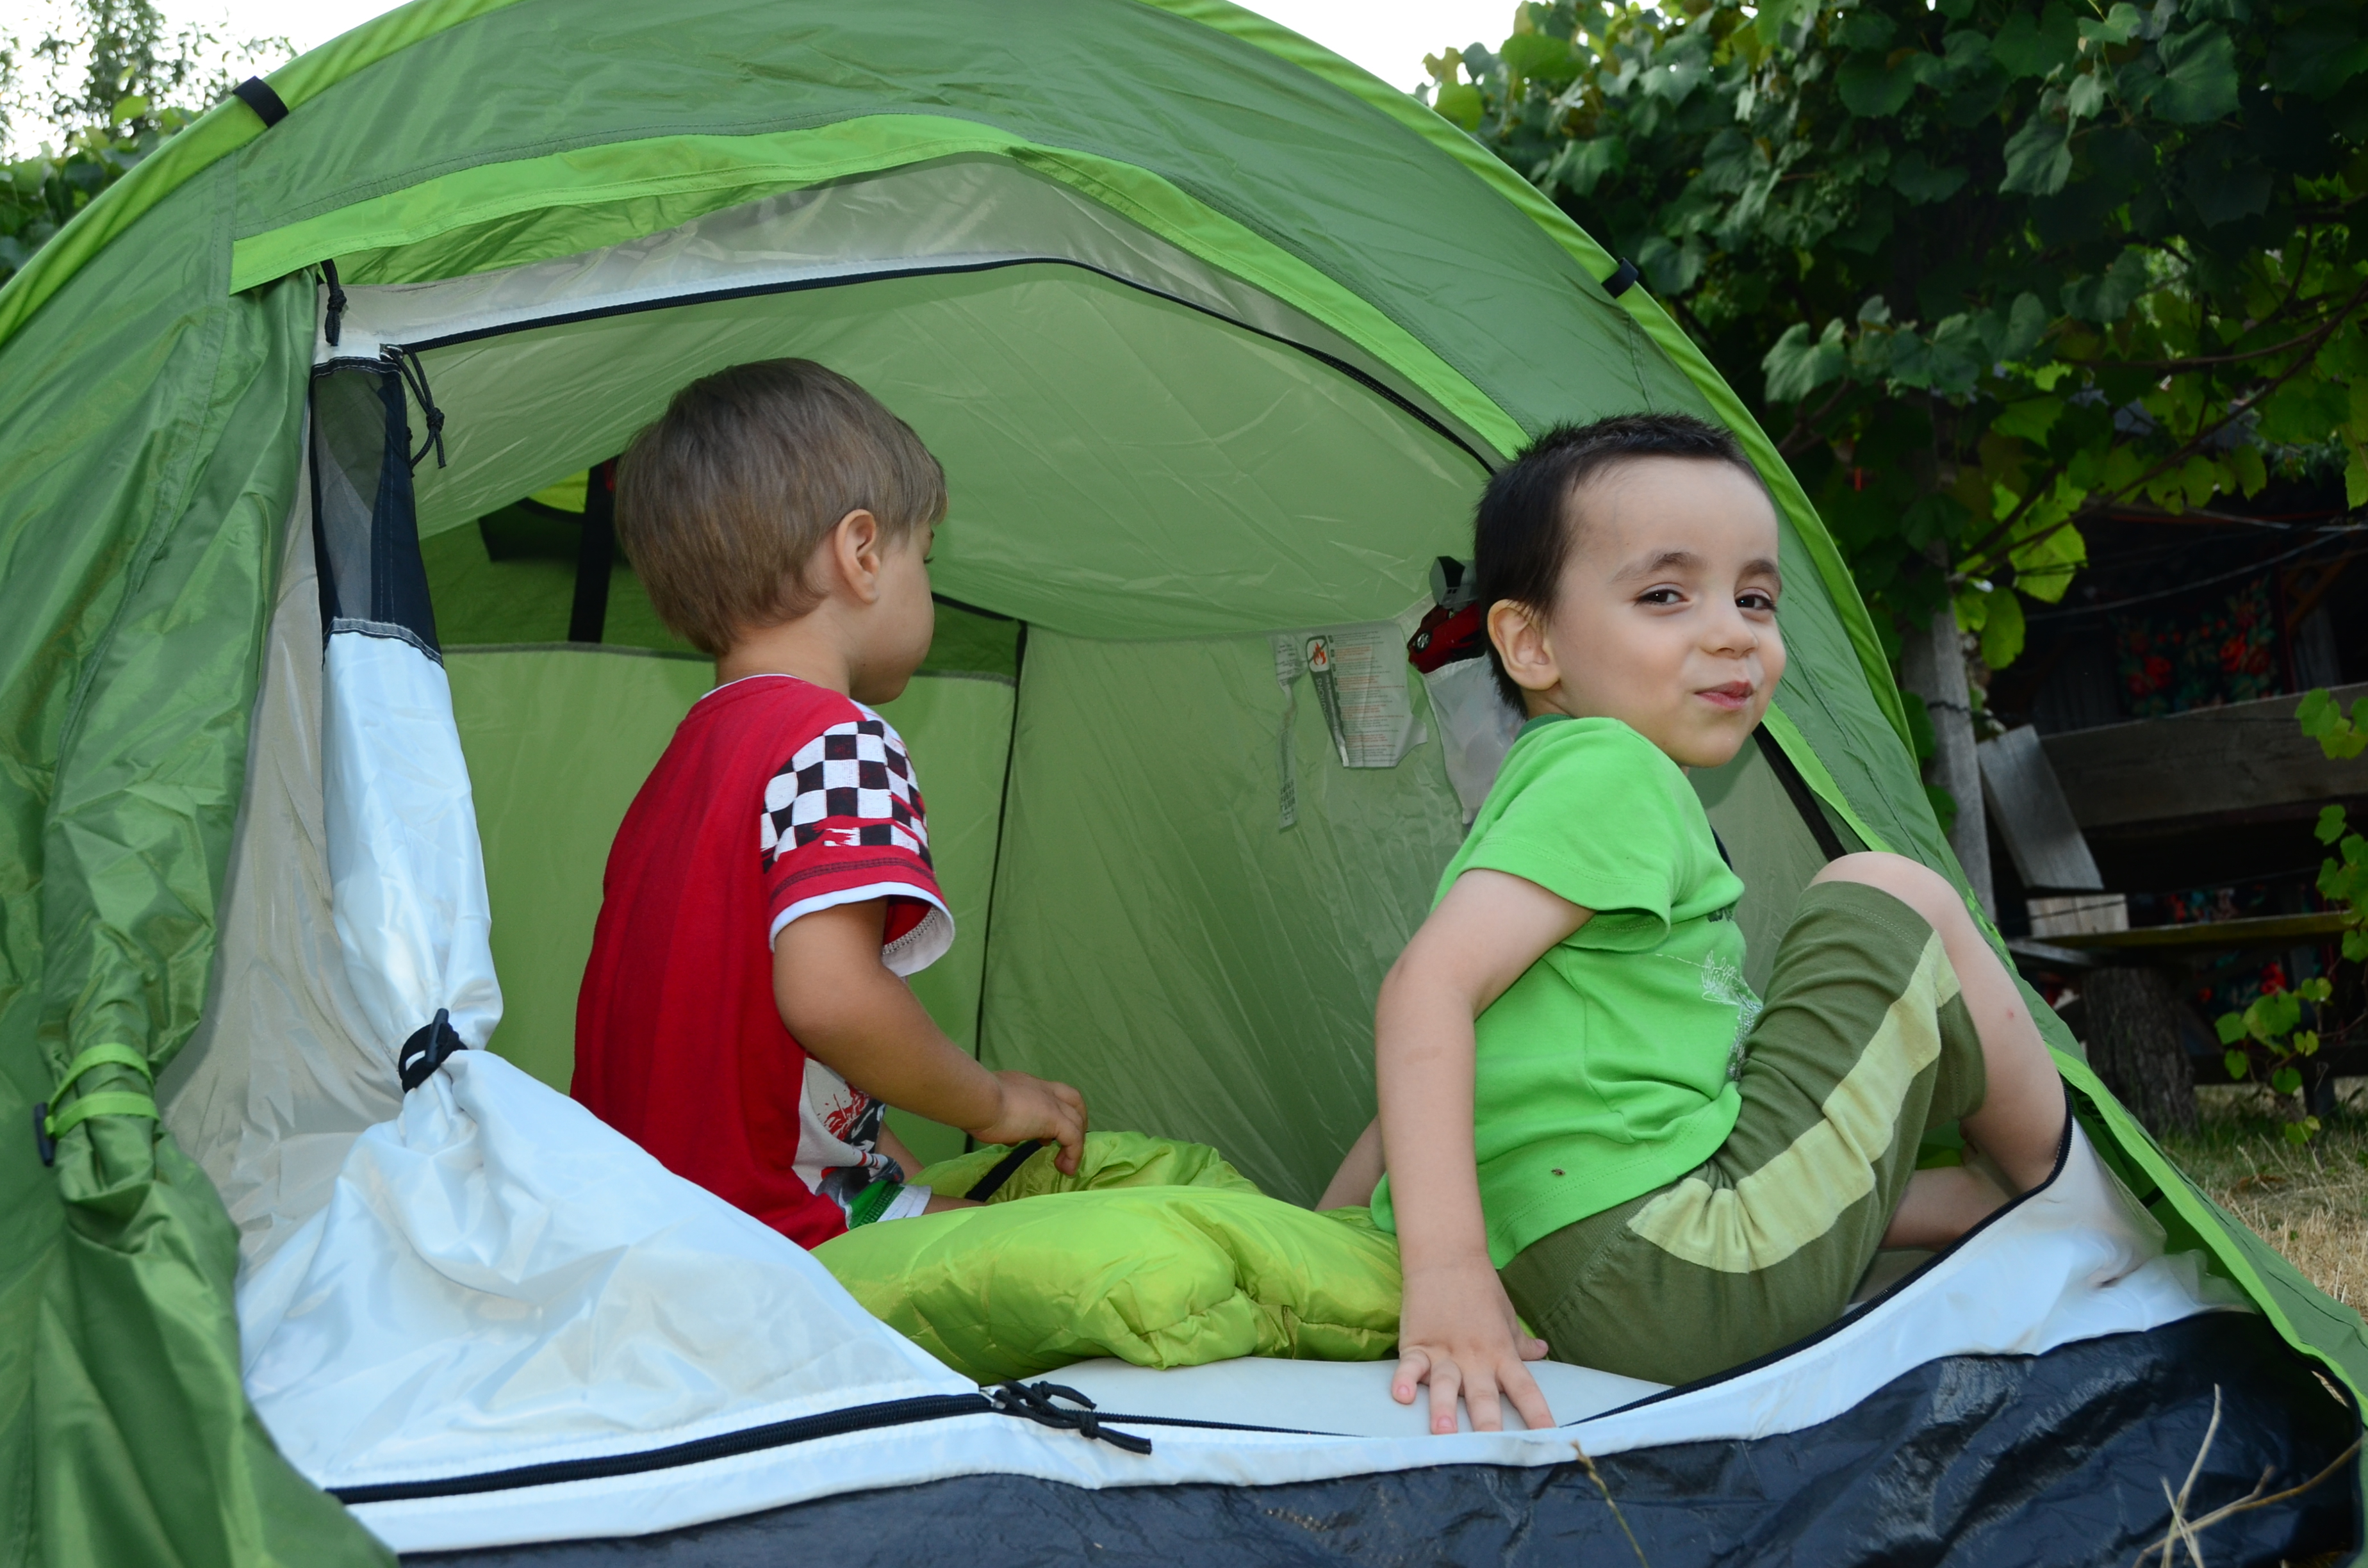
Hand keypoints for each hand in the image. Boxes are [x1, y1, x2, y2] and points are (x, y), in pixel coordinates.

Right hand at [965, 1071, 1087, 1173]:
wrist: (977, 1099)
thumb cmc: (974, 1103)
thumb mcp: (991, 1111)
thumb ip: (1004, 1121)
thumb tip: (1011, 1138)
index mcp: (1026, 1085)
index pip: (1050, 1093)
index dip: (1055, 1110)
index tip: (1045, 1136)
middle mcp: (1042, 1089)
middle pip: (1074, 1100)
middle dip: (1077, 1121)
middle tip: (1068, 1144)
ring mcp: (1050, 1103)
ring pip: (1077, 1120)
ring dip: (1076, 1143)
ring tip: (1065, 1165)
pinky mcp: (1054, 1119)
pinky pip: (1073, 1138)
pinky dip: (1073, 1154)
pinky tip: (1066, 1169)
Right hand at [1392, 1257, 1552, 1433]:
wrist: (1447, 1256)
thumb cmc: (1481, 1288)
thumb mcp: (1506, 1316)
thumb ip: (1521, 1342)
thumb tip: (1542, 1353)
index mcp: (1502, 1354)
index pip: (1525, 1389)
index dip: (1538, 1415)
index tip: (1552, 1439)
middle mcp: (1476, 1358)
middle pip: (1485, 1395)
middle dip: (1489, 1424)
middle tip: (1492, 1450)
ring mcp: (1445, 1352)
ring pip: (1446, 1385)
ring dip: (1445, 1409)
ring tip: (1444, 1433)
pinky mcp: (1417, 1343)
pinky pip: (1410, 1366)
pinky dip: (1404, 1380)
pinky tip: (1402, 1396)